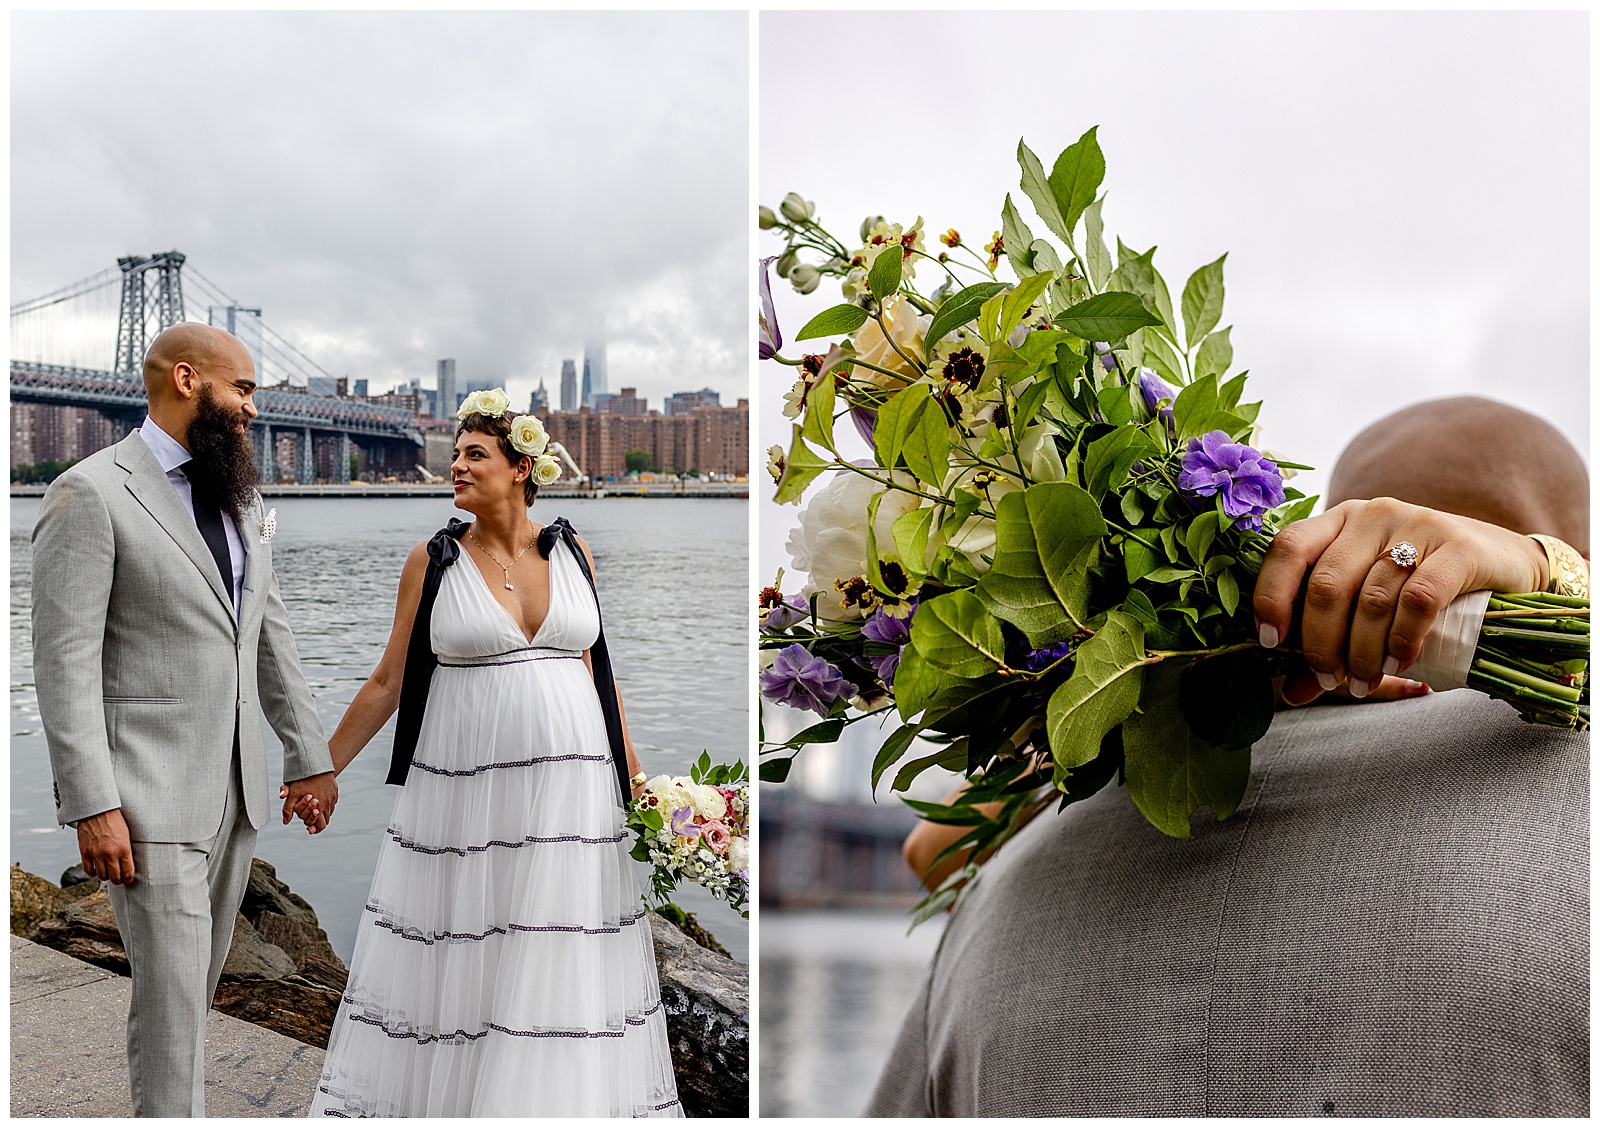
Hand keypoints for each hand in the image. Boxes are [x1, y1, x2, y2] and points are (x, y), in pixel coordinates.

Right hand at [77, 808, 134, 884]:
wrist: (97, 811)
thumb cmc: (115, 821)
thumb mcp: (126, 835)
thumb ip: (126, 851)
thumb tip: (127, 865)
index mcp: (124, 849)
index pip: (128, 872)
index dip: (128, 880)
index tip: (128, 882)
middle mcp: (110, 854)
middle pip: (115, 877)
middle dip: (118, 880)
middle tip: (118, 879)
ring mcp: (97, 854)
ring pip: (102, 876)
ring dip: (105, 877)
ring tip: (107, 873)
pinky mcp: (85, 853)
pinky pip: (88, 870)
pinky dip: (93, 873)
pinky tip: (96, 870)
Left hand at [281, 772, 337, 833]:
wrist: (314, 763)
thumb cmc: (302, 778)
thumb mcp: (292, 794)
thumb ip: (288, 809)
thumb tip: (285, 821)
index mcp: (318, 807)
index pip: (320, 826)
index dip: (314, 829)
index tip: (308, 829)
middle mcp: (328, 803)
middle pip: (326, 821)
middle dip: (317, 822)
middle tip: (309, 820)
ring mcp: (332, 796)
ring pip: (329, 811)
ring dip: (322, 813)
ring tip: (313, 810)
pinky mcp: (335, 790)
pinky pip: (332, 802)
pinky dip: (326, 805)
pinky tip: (319, 801)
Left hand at [1254, 497, 1547, 699]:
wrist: (1506, 567)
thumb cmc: (1424, 588)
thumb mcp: (1370, 607)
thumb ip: (1331, 643)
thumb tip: (1292, 692)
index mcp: (1339, 521)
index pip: (1288, 548)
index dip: (1271, 595)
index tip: (1271, 641)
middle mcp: (1372, 515)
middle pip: (1327, 584)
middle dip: (1321, 642)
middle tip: (1330, 679)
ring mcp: (1417, 524)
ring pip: (1372, 598)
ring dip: (1364, 652)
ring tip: (1366, 683)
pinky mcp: (1459, 546)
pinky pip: (1419, 599)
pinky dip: (1403, 638)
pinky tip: (1400, 663)